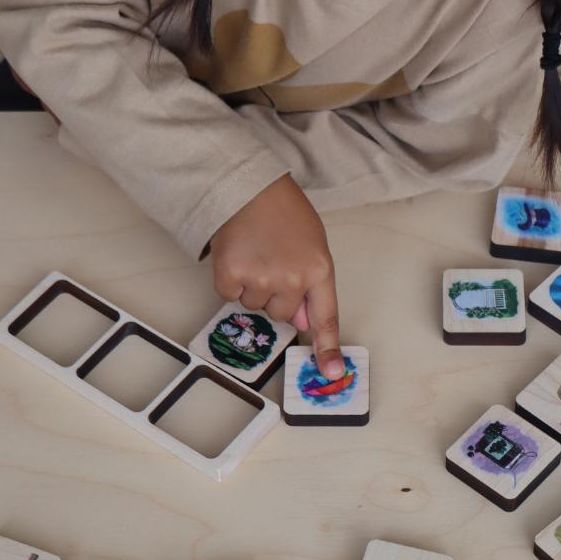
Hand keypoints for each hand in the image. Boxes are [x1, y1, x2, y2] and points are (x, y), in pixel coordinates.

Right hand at [209, 174, 343, 379]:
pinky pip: (230, 296)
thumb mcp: (312, 244)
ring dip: (253, 286)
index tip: (331, 373)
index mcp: (319, 269)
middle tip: (272, 261)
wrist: (248, 186)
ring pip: (255, 306)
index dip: (328, 348)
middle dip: (276, 295)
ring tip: (255, 252)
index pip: (326, 318)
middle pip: (282, 314)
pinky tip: (238, 254)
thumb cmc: (283, 211)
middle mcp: (292, 279)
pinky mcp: (231, 276)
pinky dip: (230, 280)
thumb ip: (311, 284)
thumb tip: (303, 324)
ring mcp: (261, 279)